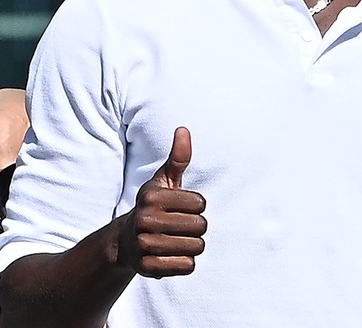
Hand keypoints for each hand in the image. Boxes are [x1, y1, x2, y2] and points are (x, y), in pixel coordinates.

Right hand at [118, 127, 206, 277]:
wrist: (125, 241)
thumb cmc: (154, 205)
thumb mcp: (164, 180)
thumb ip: (178, 157)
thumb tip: (183, 129)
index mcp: (152, 197)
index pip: (200, 204)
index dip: (197, 206)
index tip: (182, 207)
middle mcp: (145, 220)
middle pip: (200, 226)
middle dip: (196, 226)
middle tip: (179, 226)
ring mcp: (145, 246)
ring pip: (196, 247)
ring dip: (192, 245)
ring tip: (176, 240)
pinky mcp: (148, 269)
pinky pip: (188, 267)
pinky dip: (185, 262)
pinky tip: (172, 255)